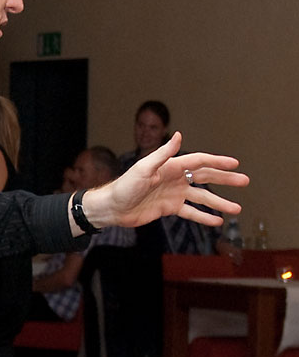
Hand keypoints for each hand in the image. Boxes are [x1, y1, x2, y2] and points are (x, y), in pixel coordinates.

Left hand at [82, 132, 246, 230]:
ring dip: (219, 202)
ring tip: (237, 209)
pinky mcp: (168, 208)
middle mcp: (175, 179)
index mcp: (170, 167)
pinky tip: (217, 221)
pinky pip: (191, 212)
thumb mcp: (143, 168)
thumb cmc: (124, 186)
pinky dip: (204, 216)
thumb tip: (178, 135)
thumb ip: (163, 154)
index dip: (218, 162)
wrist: (111, 208)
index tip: (235, 163)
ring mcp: (173, 194)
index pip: (199, 161)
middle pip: (205, 177)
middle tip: (245, 181)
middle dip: (225, 179)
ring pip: (202, 198)